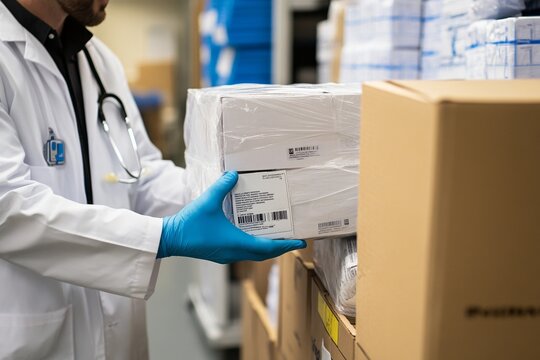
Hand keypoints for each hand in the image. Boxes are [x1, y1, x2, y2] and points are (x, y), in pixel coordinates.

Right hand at [158, 171, 305, 262]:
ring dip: (267, 246)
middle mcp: (235, 252)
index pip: (268, 248)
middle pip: (264, 253)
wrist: (170, 239)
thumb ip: (222, 186)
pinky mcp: (220, 253)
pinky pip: (244, 251)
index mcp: (237, 243)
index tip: (301, 242)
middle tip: (293, 237)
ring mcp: (227, 255)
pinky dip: (254, 245)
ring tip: (277, 234)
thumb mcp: (208, 201)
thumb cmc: (190, 224)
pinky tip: (253, 233)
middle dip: (280, 247)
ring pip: (254, 254)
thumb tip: (234, 173)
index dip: (286, 245)